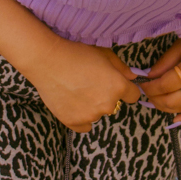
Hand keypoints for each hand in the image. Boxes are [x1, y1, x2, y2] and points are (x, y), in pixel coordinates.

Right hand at [26, 40, 140, 132]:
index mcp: (118, 87)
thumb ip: (121, 67)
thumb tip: (132, 78)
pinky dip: (80, 118)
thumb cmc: (76, 53)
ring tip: (75, 90)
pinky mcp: (73, 122)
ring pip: (97, 114)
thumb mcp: (104, 53)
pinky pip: (84, 126)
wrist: (47, 60)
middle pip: (113, 105)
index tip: (114, 84)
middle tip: (88, 83)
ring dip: (91, 106)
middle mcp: (107, 104)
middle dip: (105, 96)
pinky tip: (73, 104)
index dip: (125, 89)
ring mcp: (90, 115)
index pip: (133, 95)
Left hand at [140, 0, 180, 123]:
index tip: (142, 84)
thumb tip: (149, 77)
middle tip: (147, 93)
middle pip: (174, 101)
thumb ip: (165, 62)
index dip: (150, 87)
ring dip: (168, 108)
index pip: (165, 85)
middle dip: (156, 99)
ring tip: (156, 101)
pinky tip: (175, 118)